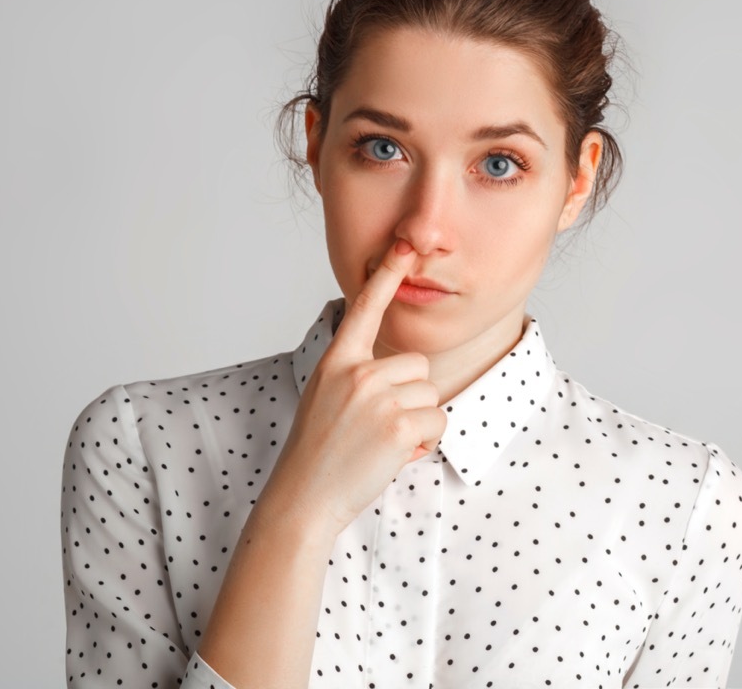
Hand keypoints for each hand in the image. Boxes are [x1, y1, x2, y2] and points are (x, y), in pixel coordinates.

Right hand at [260, 238, 447, 537]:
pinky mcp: (398, 424)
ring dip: (417, 423)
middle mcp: (356, 372)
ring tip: (381, 444)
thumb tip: (404, 373)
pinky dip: (424, 444)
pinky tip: (392, 456)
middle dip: (410, 397)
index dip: (386, 275)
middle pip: (418, 366)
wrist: (304, 498)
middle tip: (377, 428)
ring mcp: (377, 397)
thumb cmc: (319, 453)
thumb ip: (358, 377)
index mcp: (337, 361)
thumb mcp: (327, 398)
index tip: (403, 244)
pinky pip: (437, 422)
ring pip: (430, 395)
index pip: (364, 309)